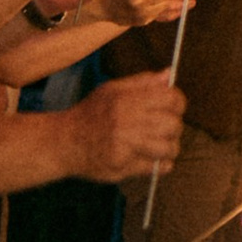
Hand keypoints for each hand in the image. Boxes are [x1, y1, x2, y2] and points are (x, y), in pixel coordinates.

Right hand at [69, 76, 185, 178]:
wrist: (64, 142)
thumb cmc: (90, 113)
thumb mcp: (112, 89)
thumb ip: (143, 82)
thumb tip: (169, 74)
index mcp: (127, 100)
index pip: (171, 99)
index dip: (177, 103)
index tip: (173, 108)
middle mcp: (127, 122)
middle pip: (173, 125)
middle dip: (174, 127)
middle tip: (166, 129)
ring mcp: (125, 146)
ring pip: (169, 148)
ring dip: (169, 148)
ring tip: (160, 146)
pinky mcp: (122, 166)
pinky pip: (156, 167)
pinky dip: (161, 165)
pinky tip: (154, 159)